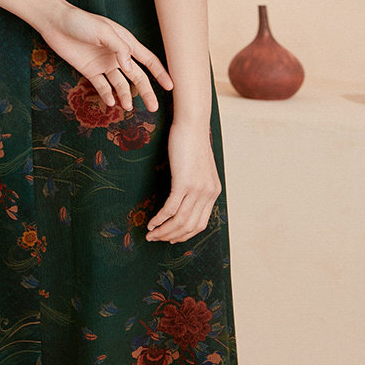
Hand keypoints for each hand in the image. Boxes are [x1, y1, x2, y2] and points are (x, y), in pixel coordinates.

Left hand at [36, 0, 172, 110]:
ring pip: (120, 84)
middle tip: (154, 108)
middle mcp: (117, 55)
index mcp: (125, 43)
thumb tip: (131, 69)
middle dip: (146, 92)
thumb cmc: (81, 22)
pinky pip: (101, 86)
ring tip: (128, 107)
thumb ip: (120, 49)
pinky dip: (107, 95)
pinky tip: (111, 103)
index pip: (148, 60)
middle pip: (136, 77)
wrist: (55, 23)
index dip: (160, 73)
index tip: (170, 87)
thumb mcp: (104, 31)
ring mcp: (103, 64)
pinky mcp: (89, 70)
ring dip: (125, 96)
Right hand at [146, 119, 220, 243]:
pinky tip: (151, 223)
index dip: (184, 234)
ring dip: (163, 231)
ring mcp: (197, 189)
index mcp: (213, 192)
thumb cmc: (192, 142)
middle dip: (171, 236)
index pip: (200, 223)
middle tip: (156, 239)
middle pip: (190, 226)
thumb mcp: (199, 167)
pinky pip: (171, 209)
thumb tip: (185, 196)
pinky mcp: (184, 183)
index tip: (171, 238)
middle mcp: (208, 193)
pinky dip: (160, 219)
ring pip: (179, 221)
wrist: (192, 125)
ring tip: (150, 234)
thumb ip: (196, 183)